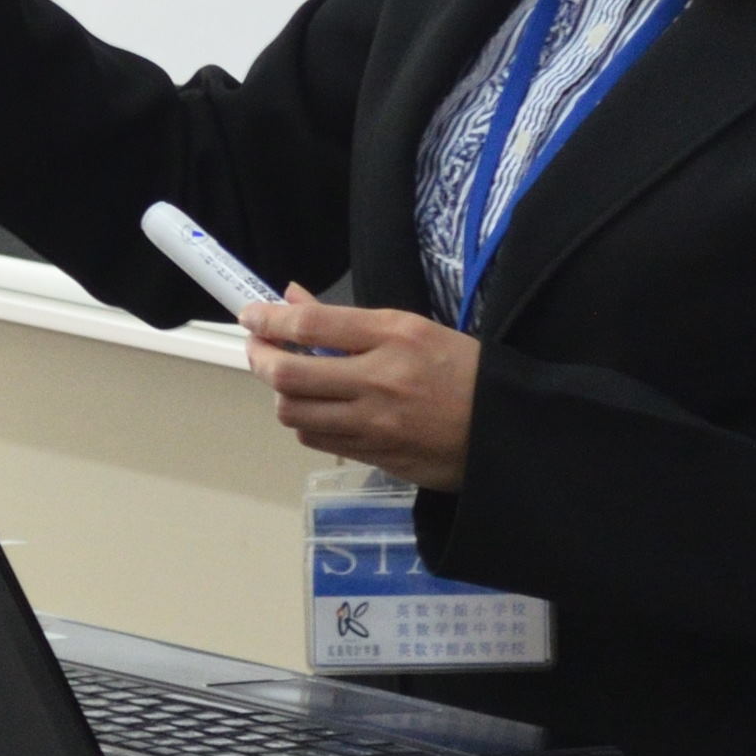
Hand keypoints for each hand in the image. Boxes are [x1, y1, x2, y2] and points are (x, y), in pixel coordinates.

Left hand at [239, 287, 481, 490]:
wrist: (506, 430)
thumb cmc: (461, 370)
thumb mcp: (411, 329)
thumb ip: (347, 320)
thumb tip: (291, 298)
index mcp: (394, 335)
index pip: (311, 325)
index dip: (268, 320)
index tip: (249, 315)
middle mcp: (380, 380)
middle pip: (289, 375)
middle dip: (259, 359)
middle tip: (256, 348)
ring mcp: (376, 424)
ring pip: (295, 413)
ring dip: (280, 394)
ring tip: (286, 381)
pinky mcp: (376, 457)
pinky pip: (318, 438)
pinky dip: (305, 420)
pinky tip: (314, 408)